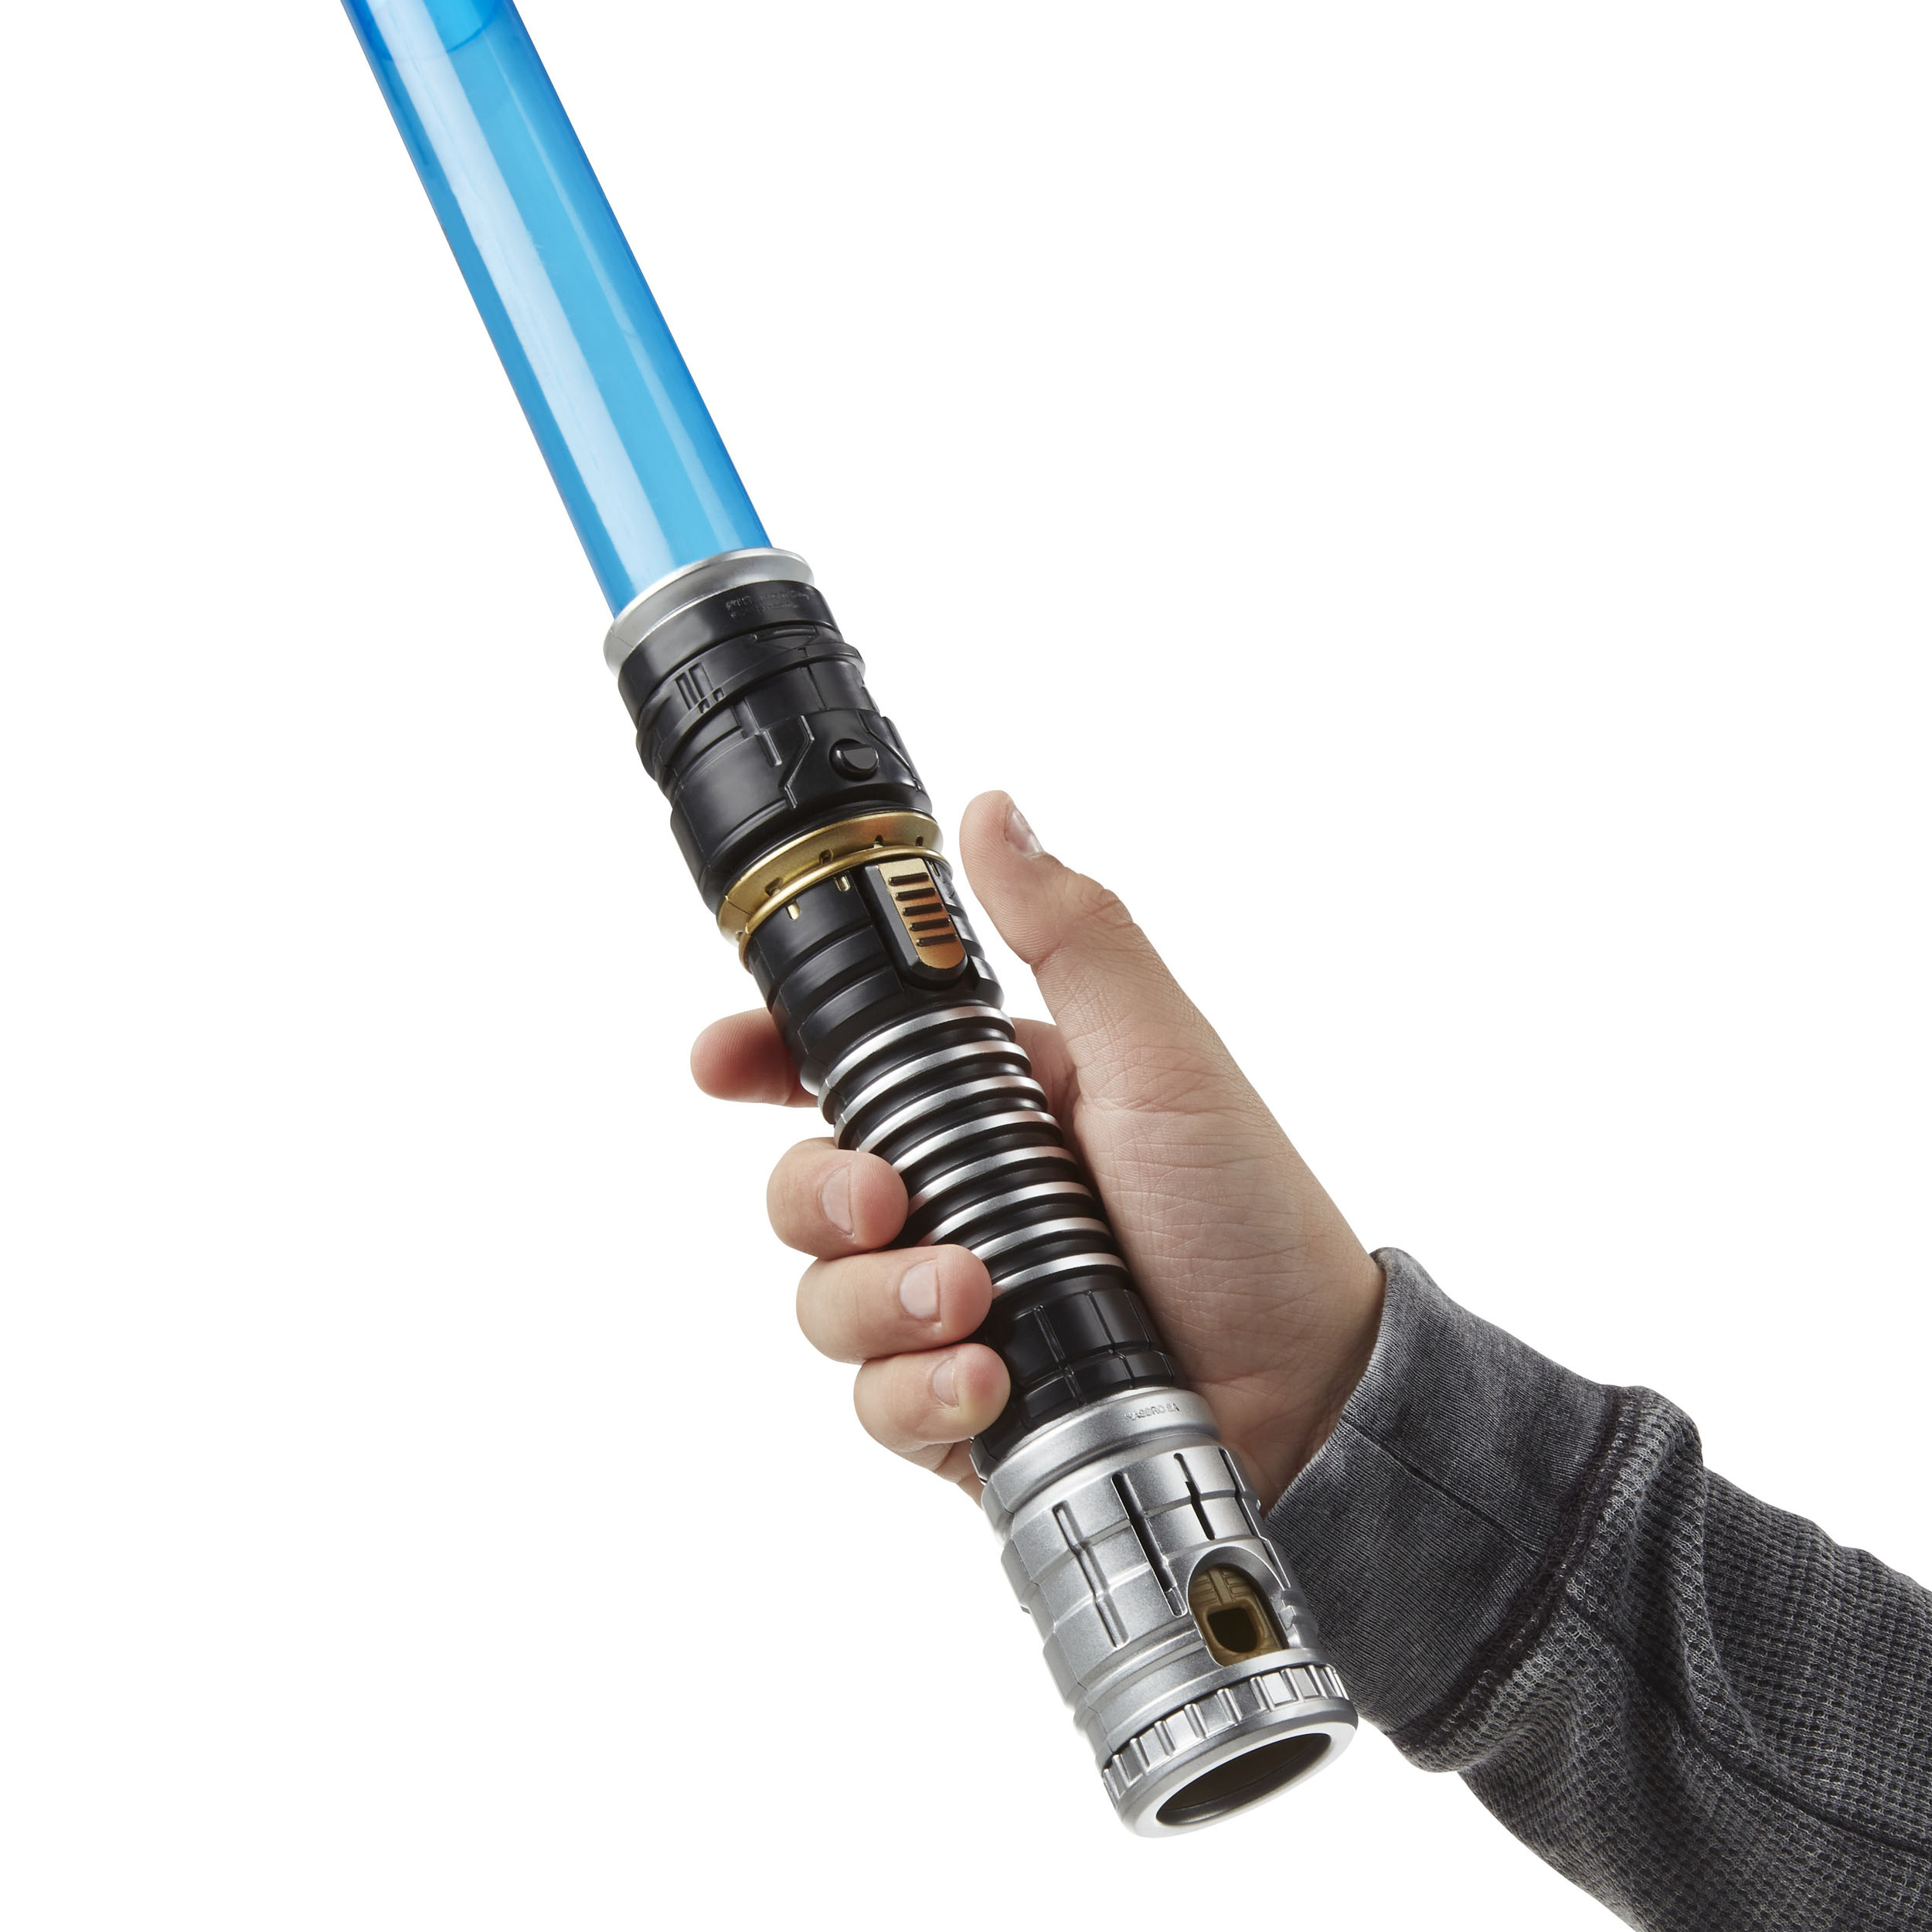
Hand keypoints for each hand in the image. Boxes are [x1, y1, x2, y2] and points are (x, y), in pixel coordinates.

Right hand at [691, 792, 1385, 1505]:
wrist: (1307, 1390)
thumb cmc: (1246, 1212)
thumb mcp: (1162, 1056)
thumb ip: (1071, 937)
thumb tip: (992, 812)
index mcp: (996, 1101)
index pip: (848, 1063)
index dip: (767, 1055)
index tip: (723, 1059)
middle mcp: (960, 1196)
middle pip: (808, 1184)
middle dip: (818, 1193)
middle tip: (886, 1200)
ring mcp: (951, 1300)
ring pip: (826, 1297)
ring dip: (879, 1300)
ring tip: (976, 1304)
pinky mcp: (956, 1399)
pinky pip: (877, 1398)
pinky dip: (917, 1390)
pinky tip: (986, 1380)